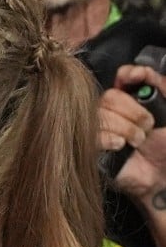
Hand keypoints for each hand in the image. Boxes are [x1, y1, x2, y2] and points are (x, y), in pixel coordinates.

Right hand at [99, 64, 165, 196]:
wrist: (161, 176)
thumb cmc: (165, 146)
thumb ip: (161, 88)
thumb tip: (142, 71)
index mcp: (130, 99)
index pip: (122, 76)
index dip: (128, 75)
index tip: (137, 78)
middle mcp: (110, 109)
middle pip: (110, 96)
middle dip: (133, 111)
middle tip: (147, 127)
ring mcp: (97, 127)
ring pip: (102, 114)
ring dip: (126, 129)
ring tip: (138, 142)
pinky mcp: (89, 146)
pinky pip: (92, 134)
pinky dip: (110, 138)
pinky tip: (120, 146)